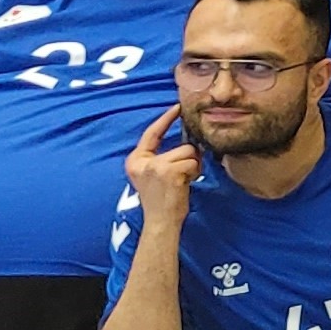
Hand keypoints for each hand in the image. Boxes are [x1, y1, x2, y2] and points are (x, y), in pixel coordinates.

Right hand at [124, 107, 198, 225]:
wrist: (160, 222)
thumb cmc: (162, 200)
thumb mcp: (156, 174)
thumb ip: (164, 157)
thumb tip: (189, 142)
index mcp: (136, 160)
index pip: (152, 133)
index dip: (166, 119)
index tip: (178, 107)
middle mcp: (142, 161)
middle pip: (181, 146)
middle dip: (189, 160)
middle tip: (182, 178)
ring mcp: (155, 166)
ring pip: (190, 154)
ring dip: (193, 168)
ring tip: (183, 182)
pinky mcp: (168, 171)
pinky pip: (193, 163)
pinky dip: (194, 173)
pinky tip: (185, 185)